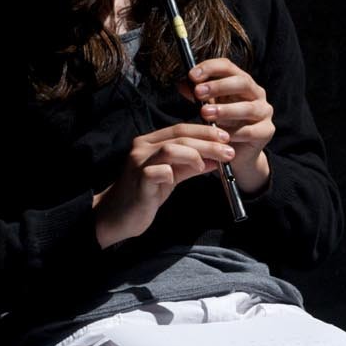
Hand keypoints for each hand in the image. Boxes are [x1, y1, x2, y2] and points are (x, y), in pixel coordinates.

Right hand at [92, 121, 234, 246]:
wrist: (118, 216)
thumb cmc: (145, 194)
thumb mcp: (172, 176)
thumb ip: (191, 166)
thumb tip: (217, 159)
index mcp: (149, 142)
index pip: (180, 129)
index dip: (205, 131)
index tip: (226, 137)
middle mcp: (142, 148)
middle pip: (179, 137)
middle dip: (208, 142)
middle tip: (228, 151)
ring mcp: (138, 164)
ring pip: (170, 149)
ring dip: (194, 155)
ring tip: (206, 165)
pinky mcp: (138, 182)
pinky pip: (158, 172)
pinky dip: (174, 173)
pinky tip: (183, 178)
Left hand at [178, 57, 274, 191]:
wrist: (236, 153)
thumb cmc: (222, 125)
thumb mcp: (208, 107)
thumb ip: (198, 95)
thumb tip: (182, 84)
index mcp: (242, 82)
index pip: (228, 66)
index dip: (210, 68)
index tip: (191, 76)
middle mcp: (257, 94)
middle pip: (242, 82)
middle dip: (218, 86)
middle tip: (198, 93)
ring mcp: (264, 112)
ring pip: (248, 107)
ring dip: (225, 110)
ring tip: (205, 114)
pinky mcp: (266, 131)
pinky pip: (250, 131)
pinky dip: (234, 133)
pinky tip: (220, 136)